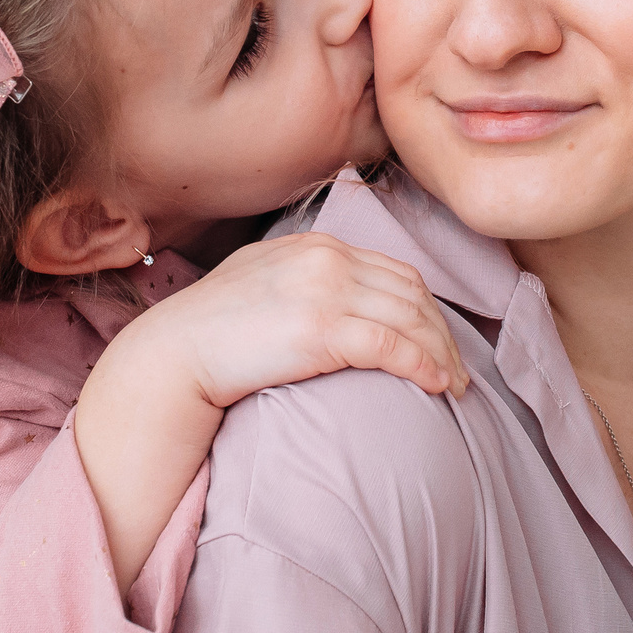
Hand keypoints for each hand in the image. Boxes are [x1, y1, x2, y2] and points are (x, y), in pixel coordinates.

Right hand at [126, 232, 470, 406]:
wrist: (173, 352)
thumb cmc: (212, 330)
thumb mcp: (262, 283)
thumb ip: (303, 281)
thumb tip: (337, 304)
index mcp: (315, 246)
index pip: (394, 272)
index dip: (427, 310)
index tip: (439, 343)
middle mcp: (326, 259)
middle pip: (411, 293)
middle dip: (442, 334)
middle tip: (459, 371)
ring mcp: (324, 290)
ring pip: (409, 317)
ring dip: (440, 354)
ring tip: (455, 386)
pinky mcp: (320, 328)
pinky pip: (391, 344)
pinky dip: (422, 364)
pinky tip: (437, 386)